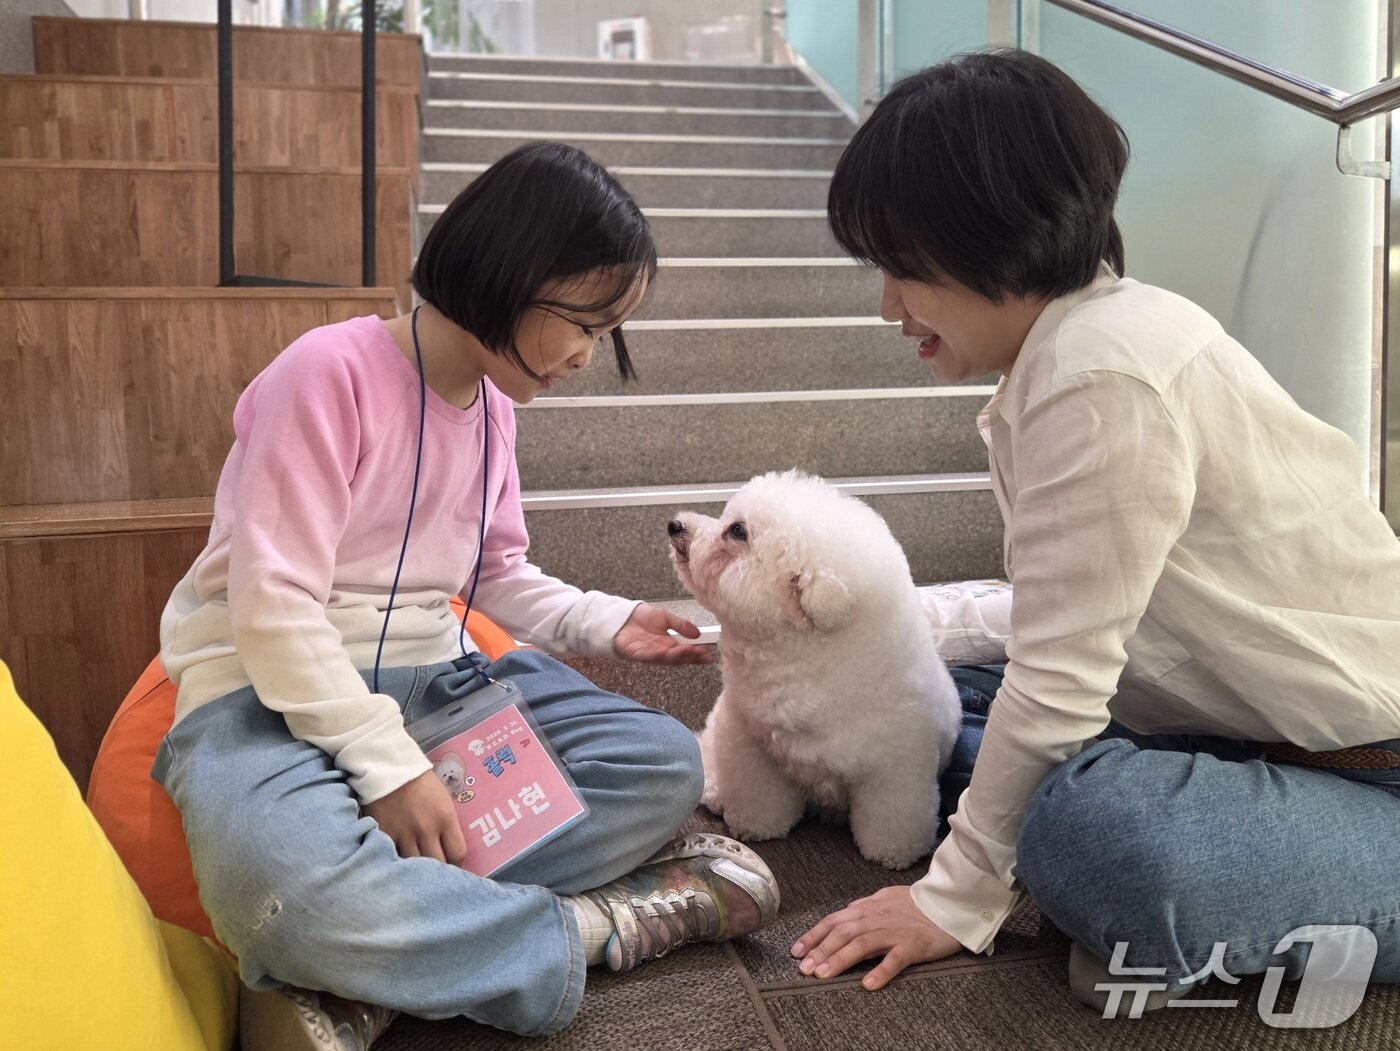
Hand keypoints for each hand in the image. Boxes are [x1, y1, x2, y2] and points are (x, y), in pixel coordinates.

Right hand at [363, 769, 466, 864]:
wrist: (390, 768)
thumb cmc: (421, 783)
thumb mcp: (444, 801)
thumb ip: (447, 826)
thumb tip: (451, 851)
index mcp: (445, 818)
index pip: (458, 853)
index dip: (457, 865)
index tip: (453, 867)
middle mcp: (427, 829)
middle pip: (437, 865)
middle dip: (439, 872)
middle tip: (437, 874)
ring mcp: (404, 834)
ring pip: (415, 867)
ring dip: (418, 872)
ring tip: (418, 875)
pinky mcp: (385, 835)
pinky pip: (394, 859)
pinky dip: (398, 864)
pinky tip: (400, 867)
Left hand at [613, 603, 712, 665]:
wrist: (621, 615)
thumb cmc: (641, 618)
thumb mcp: (666, 617)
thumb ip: (681, 625)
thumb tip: (697, 634)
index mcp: (669, 643)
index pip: (686, 651)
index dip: (697, 654)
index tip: (707, 654)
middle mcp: (661, 650)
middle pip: (679, 658)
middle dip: (691, 656)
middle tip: (701, 654)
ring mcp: (650, 653)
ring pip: (666, 658)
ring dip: (678, 656)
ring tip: (689, 651)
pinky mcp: (637, 654)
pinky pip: (649, 656)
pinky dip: (659, 655)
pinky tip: (667, 652)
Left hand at [791, 886, 963, 989]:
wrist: (947, 903)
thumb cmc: (916, 903)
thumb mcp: (885, 898)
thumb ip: (864, 906)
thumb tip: (846, 912)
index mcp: (867, 908)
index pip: (833, 921)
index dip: (813, 935)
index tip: (796, 951)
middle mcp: (876, 919)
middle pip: (842, 933)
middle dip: (820, 950)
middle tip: (803, 968)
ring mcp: (893, 932)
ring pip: (861, 945)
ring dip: (839, 960)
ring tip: (822, 974)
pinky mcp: (913, 945)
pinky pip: (894, 959)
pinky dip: (880, 971)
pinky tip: (867, 984)